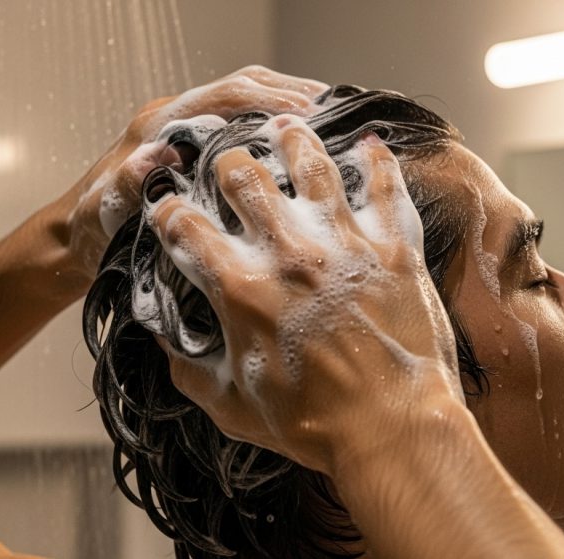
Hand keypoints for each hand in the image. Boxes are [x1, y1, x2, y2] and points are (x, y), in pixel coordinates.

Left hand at [58, 65, 328, 277]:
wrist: (78, 239)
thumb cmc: (92, 227)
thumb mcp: (106, 211)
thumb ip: (126, 182)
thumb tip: (156, 155)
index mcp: (160, 125)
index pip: (224, 97)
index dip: (269, 101)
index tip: (307, 113)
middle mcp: (177, 119)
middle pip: (243, 87)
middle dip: (289, 92)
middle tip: (334, 107)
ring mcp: (189, 130)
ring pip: (247, 100)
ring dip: (287, 102)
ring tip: (330, 116)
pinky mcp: (198, 147)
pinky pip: (244, 122)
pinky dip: (277, 122)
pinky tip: (303, 140)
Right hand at [146, 115, 461, 474]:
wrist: (394, 427)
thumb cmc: (316, 424)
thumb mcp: (232, 407)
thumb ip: (191, 369)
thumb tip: (168, 344)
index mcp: (242, 288)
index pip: (185, 226)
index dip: (168, 211)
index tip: (170, 210)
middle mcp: (289, 254)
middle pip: (243, 176)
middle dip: (228, 166)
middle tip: (231, 167)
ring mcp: (345, 244)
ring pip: (312, 164)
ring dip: (293, 140)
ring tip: (286, 128)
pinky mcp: (393, 248)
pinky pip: (384, 187)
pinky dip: (377, 161)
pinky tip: (369, 145)